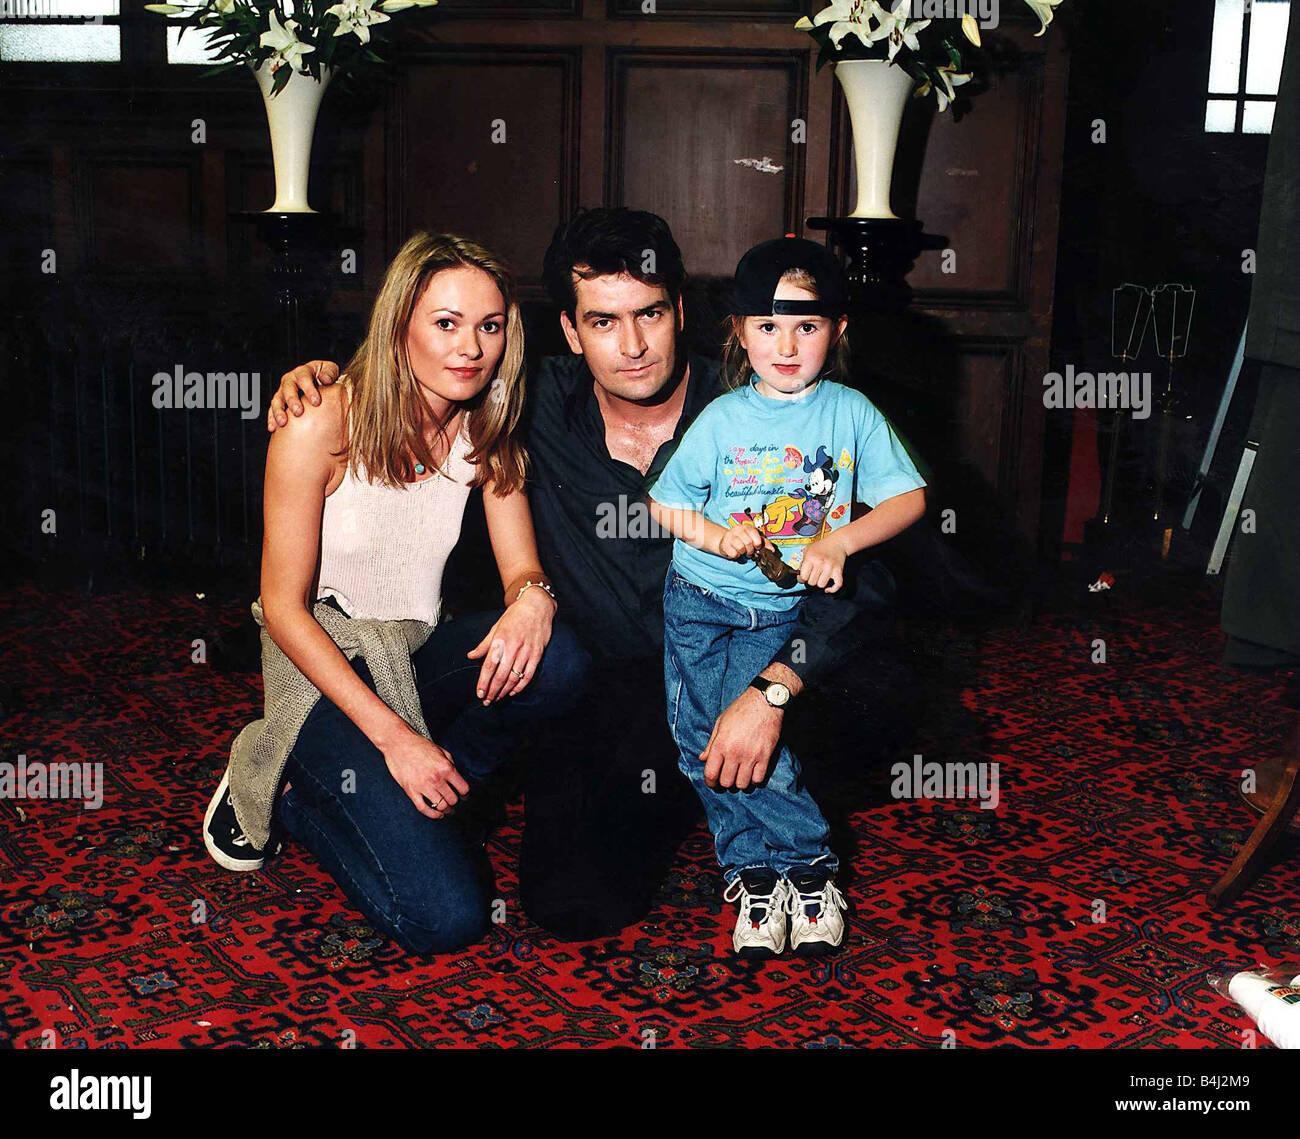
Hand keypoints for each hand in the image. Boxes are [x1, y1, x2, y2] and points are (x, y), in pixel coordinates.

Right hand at [267, 360, 340, 430]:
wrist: (320, 383)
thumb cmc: (326, 376)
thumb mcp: (330, 370)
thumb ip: (329, 373)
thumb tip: (325, 379)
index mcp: (303, 372)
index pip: (304, 378)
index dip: (309, 389)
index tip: (316, 402)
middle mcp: (290, 380)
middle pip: (288, 388)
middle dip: (292, 400)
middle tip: (299, 412)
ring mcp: (283, 391)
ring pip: (277, 399)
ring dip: (279, 411)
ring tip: (283, 422)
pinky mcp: (279, 402)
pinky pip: (272, 410)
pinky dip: (272, 419)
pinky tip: (273, 428)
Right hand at [381, 729, 469, 819]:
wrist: (398, 743)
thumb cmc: (420, 745)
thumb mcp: (442, 751)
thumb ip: (451, 765)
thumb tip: (457, 779)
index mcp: (446, 768)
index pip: (463, 788)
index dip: (465, 794)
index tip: (464, 796)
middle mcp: (436, 778)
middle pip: (453, 799)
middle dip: (455, 803)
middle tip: (455, 804)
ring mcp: (423, 786)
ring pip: (441, 806)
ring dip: (446, 810)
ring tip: (448, 810)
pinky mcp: (411, 791)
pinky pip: (424, 808)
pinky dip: (433, 815)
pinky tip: (438, 815)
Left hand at [466, 588, 555, 703]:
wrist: (536, 606)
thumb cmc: (514, 616)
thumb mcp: (496, 627)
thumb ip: (484, 644)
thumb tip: (471, 656)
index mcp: (500, 640)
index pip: (489, 666)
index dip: (483, 682)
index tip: (479, 693)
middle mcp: (513, 647)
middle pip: (501, 675)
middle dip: (492, 691)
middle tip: (487, 701)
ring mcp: (527, 651)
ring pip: (514, 677)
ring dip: (505, 690)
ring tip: (497, 698)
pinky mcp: (537, 654)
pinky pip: (529, 674)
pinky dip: (521, 685)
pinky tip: (513, 691)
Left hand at [701, 687, 782, 789]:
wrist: (765, 702)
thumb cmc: (740, 710)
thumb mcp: (720, 723)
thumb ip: (711, 744)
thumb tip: (702, 758)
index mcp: (720, 744)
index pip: (711, 773)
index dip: (710, 782)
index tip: (712, 783)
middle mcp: (735, 752)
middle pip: (726, 782)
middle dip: (724, 783)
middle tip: (727, 778)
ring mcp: (751, 755)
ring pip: (742, 784)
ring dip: (740, 782)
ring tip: (740, 775)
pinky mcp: (766, 756)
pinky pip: (758, 779)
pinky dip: (754, 779)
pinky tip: (752, 772)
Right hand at [719, 522, 772, 561]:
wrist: (725, 540)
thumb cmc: (742, 540)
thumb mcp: (754, 538)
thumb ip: (764, 543)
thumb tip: (772, 550)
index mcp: (747, 527)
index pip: (755, 534)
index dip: (757, 543)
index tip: (757, 547)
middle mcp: (738, 530)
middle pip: (748, 542)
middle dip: (750, 550)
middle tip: (749, 552)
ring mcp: (730, 536)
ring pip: (741, 548)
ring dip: (743, 553)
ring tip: (742, 551)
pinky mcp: (724, 544)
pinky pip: (733, 554)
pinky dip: (736, 555)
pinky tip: (735, 552)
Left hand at [798, 534, 846, 591]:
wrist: (838, 542)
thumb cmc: (822, 546)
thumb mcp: (808, 550)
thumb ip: (802, 562)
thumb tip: (798, 575)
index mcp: (811, 558)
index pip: (803, 576)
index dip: (802, 578)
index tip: (804, 577)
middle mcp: (820, 563)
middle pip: (811, 582)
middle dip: (811, 579)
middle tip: (813, 575)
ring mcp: (830, 568)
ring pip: (821, 585)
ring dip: (820, 583)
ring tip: (820, 577)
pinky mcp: (839, 571)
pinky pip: (836, 585)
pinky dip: (832, 589)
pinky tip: (828, 588)